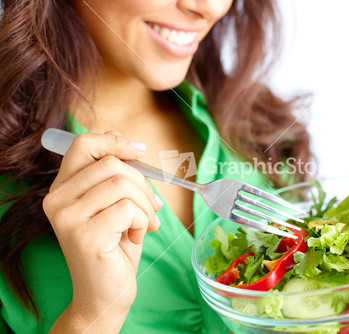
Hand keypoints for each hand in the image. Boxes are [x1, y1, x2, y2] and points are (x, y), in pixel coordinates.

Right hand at [43, 132, 161, 331]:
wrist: (105, 293)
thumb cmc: (114, 246)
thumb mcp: (114, 205)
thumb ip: (115, 176)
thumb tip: (130, 144)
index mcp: (63, 188)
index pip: (84, 145)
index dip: (115, 142)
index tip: (140, 151)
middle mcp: (57, 200)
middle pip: (111, 163)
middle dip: (143, 183)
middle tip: (152, 206)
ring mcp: (68, 218)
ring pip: (122, 184)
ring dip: (145, 205)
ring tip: (145, 224)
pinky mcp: (85, 235)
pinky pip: (129, 209)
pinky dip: (143, 222)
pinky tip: (136, 237)